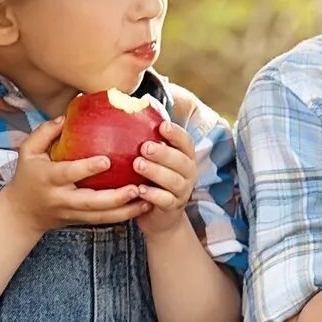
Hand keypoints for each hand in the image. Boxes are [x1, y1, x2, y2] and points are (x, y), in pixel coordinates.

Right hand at [2, 125, 141, 232]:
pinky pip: (103, 221)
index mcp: (48, 178)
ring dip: (125, 211)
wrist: (22, 213)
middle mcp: (61, 198)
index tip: (107, 160)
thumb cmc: (27, 176)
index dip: (86, 168)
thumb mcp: (27, 151)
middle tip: (137, 188)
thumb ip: (44, 133)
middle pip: (90, 202)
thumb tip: (66, 117)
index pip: (68, 173)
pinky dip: (123, 216)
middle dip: (115, 197)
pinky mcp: (80, 221)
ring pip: (101, 216)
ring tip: (148, 200)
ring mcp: (72, 212)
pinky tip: (143, 206)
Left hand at [127, 120, 200, 236]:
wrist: (159, 216)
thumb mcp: (153, 159)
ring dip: (156, 172)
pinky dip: (153, 195)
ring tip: (137, 165)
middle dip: (164, 153)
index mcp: (185, 157)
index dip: (176, 134)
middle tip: (144, 147)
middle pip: (181, 161)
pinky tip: (139, 189)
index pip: (186, 142)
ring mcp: (183, 191)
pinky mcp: (173, 207)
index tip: (162, 126)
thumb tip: (133, 105)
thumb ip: (148, 139)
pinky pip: (166, 200)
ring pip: (174, 181)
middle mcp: (188, 172)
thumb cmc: (153, 179)